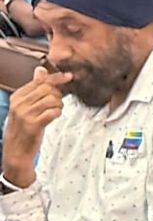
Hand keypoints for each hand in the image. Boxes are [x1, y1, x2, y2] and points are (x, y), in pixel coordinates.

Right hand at [4, 67, 72, 186]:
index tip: (68, 76)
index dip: (57, 78)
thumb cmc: (24, 127)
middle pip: (47, 89)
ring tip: (55, 111)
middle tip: (58, 102)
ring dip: (59, 105)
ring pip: (52, 100)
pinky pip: (53, 112)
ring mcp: (25, 114)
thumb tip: (41, 70)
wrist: (16, 151)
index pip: (40, 81)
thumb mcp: (25, 105)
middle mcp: (19, 104)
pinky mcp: (33, 125)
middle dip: (58, 94)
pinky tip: (54, 116)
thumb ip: (34, 88)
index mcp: (17, 96)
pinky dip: (58, 113)